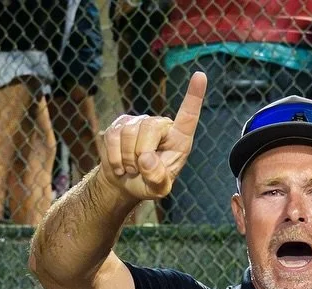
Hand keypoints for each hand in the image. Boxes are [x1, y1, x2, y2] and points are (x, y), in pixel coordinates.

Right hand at [98, 71, 205, 200]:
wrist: (125, 183)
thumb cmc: (148, 183)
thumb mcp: (159, 189)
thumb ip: (158, 179)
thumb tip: (146, 160)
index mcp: (178, 140)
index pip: (188, 117)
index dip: (193, 97)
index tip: (200, 76)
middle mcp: (160, 125)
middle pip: (149, 128)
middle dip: (141, 154)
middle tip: (139, 169)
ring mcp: (138, 122)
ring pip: (128, 133)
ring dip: (127, 159)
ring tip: (131, 168)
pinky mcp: (119, 124)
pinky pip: (112, 137)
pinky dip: (114, 158)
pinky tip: (120, 165)